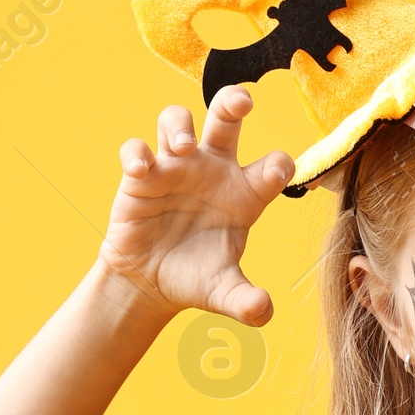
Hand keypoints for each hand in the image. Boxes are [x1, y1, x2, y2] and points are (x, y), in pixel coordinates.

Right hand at [99, 88, 293, 324]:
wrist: (150, 283)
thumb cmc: (196, 278)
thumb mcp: (224, 294)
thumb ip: (246, 302)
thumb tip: (263, 312)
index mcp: (245, 193)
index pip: (272, 165)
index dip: (277, 165)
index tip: (272, 177)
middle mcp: (213, 171)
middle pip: (226, 119)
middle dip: (234, 101)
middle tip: (242, 102)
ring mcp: (176, 168)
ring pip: (178, 120)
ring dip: (180, 125)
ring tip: (182, 148)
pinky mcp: (141, 176)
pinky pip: (137, 149)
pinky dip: (136, 153)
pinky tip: (140, 171)